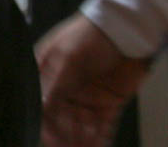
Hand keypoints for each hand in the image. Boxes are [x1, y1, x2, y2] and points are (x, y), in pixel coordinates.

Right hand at [37, 12, 152, 146]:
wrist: (129, 31)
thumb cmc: (93, 35)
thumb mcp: (68, 59)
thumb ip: (54, 85)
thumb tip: (38, 107)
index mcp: (49, 72)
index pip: (42, 102)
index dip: (44, 121)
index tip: (47, 137)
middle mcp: (66, 87)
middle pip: (61, 118)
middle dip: (63, 135)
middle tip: (66, 146)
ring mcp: (88, 96)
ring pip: (80, 126)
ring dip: (80, 140)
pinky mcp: (108, 103)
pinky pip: (102, 126)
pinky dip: (99, 138)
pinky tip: (96, 146)